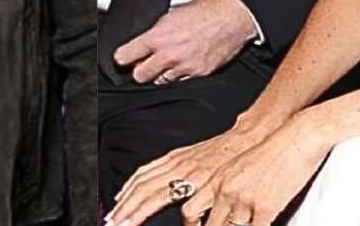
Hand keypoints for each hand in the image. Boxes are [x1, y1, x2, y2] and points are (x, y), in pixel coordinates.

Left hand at [105, 123, 264, 225]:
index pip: (142, 176)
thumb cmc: (225, 153)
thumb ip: (178, 169)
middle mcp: (178, 165)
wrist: (248, 141)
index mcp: (175, 158)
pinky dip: (166, 213)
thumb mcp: (194, 157)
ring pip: (153, 194)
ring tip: (124, 224)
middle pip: (142, 186)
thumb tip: (163, 185)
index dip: (126, 192)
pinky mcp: (204, 186)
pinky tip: (161, 221)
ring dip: (136, 211)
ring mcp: (190, 175)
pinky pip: (179, 202)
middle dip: (125, 206)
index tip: (115, 207)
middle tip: (111, 221)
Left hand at [113, 0, 257, 84]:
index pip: (128, 55)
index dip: (122, 58)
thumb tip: (144, 42)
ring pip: (160, 81)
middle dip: (139, 70)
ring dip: (159, 74)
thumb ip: (156, 31)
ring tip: (165, 62)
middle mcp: (169, 55)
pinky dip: (178, 75)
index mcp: (159, 37)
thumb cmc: (205, 12)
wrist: (231, 18)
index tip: (121, 59)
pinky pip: (180, 82)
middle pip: (140, 76)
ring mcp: (184, 67)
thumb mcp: (172, 15)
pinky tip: (181, 65)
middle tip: (141, 64)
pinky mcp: (198, 74)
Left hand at [180, 115, 332, 225]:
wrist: (294, 140)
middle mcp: (227, 191)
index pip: (191, 210)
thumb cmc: (272, 151)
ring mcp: (244, 201)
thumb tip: (222, 208)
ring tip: (246, 224)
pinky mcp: (265, 209)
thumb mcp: (238, 167)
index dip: (192, 225)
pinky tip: (261, 225)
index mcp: (218, 180)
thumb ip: (226, 188)